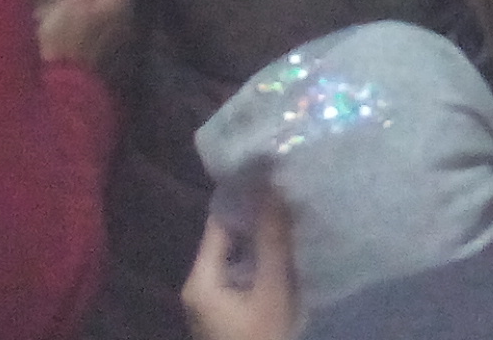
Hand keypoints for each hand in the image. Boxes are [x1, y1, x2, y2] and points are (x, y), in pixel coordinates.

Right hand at [36, 0, 134, 67]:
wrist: (62, 79)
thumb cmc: (62, 39)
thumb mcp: (72, 5)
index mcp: (117, 2)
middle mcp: (125, 14)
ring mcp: (118, 30)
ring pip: (113, 2)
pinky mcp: (108, 43)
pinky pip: (106, 17)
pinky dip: (94, 9)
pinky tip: (75, 15)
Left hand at [183, 199, 299, 339]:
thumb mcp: (272, 292)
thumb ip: (273, 242)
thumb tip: (274, 189)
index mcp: (199, 279)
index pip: (218, 223)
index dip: (245, 199)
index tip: (275, 177)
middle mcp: (198, 287)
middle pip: (227, 240)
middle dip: (258, 220)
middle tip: (291, 196)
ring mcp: (212, 304)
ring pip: (237, 259)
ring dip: (263, 243)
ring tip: (294, 219)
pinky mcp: (227, 316)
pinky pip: (243, 278)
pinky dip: (262, 265)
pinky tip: (287, 255)